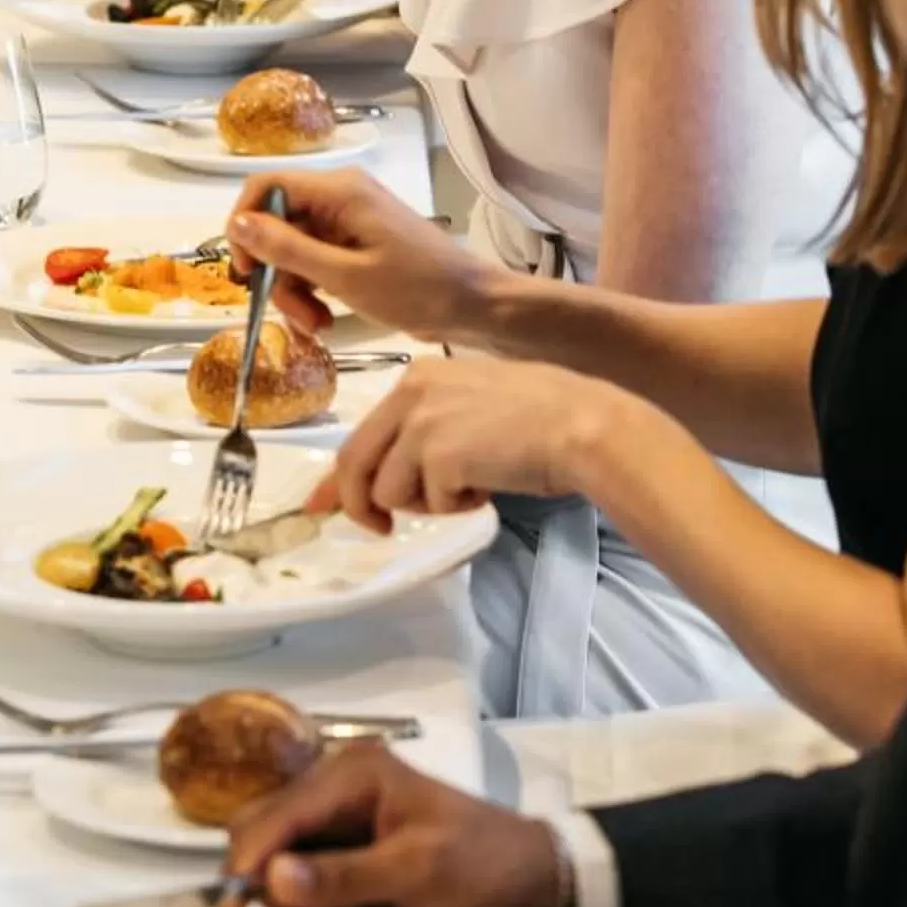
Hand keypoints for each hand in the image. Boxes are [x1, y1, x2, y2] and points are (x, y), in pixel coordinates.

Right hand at [221, 742, 563, 906]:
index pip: (276, 814)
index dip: (248, 860)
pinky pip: (302, 889)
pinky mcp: (346, 865)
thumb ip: (343, 877)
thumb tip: (272, 879)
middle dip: (276, 883)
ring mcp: (339, 831)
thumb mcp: (417, 874)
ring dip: (300, 903)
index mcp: (353, 775)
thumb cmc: (484, 871)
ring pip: (277, 867)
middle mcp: (336, 793)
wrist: (537, 896)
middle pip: (263, 834)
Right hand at [226, 168, 492, 339]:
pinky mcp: (358, 247)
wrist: (474, 307)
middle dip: (276, 273)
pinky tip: (326, 321)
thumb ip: (287, 249)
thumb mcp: (345, 275)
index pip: (265, 186)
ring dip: (295, 291)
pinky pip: (316, 263)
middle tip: (294, 314)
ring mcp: (349, 223)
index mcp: (339, 192)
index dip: (244, 225)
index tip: (245, 272)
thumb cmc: (417, 289)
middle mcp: (340, 198)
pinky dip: (314, 292)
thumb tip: (237, 224)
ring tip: (317, 325)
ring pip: (293, 250)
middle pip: (277, 224)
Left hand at [317, 357, 619, 531]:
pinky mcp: (438, 455)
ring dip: (427, 503)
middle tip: (381, 529)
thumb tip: (378, 479)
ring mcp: (421, 423)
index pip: (359, 434)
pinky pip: (428, 502)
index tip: (324, 504)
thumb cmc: (540, 417)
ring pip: (388, 491)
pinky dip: (457, 506)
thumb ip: (421, 430)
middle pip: (354, 464)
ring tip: (471, 486)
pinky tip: (488, 486)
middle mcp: (410, 393)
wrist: (581, 425)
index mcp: (415, 377)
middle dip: (359, 505)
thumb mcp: (468, 407)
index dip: (341, 478)